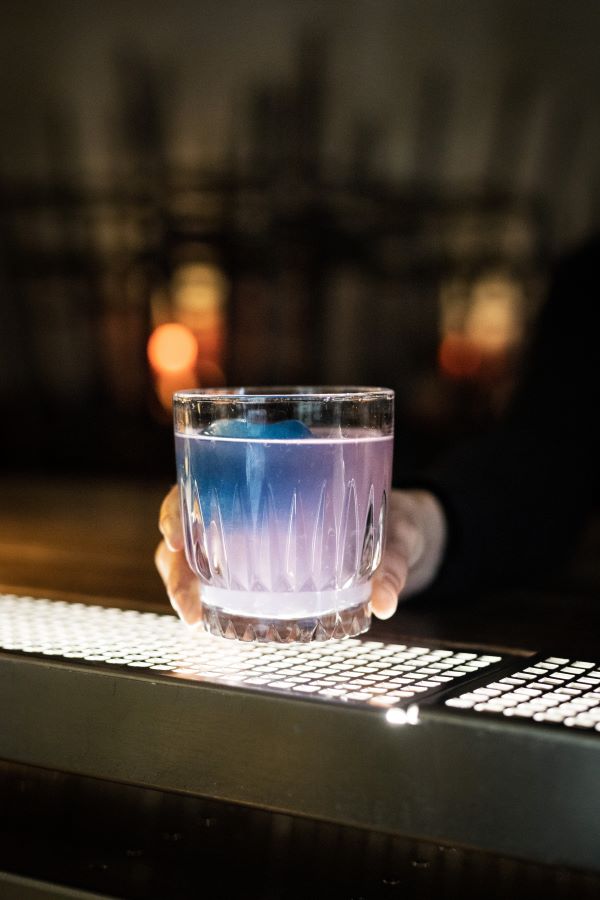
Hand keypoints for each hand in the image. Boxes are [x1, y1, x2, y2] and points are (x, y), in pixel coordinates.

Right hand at [155, 486, 446, 625]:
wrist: (406, 531)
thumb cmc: (395, 516)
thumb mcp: (398, 530)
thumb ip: (393, 561)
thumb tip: (384, 601)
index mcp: (275, 469)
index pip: (205, 476)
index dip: (178, 505)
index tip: (174, 534)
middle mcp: (253, 501)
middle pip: (188, 521)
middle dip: (174, 559)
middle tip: (185, 596)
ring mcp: (252, 535)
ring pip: (196, 554)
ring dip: (185, 584)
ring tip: (194, 617)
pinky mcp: (262, 565)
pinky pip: (222, 579)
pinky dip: (208, 598)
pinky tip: (208, 620)